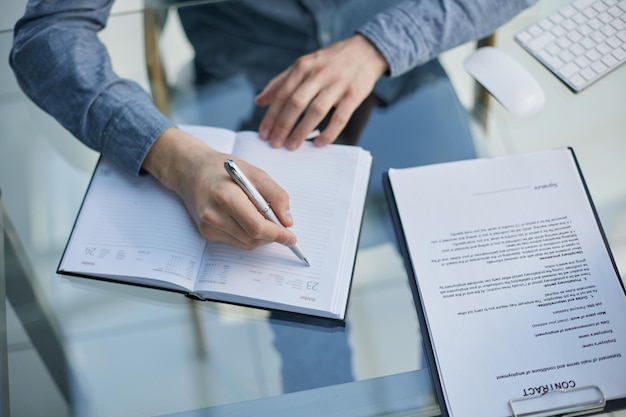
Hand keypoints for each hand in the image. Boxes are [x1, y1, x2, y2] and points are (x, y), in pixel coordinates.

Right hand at [143, 127, 297, 249]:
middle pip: (253, 238)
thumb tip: (287, 221)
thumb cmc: (222, 168)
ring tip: (262, 217)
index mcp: (226, 195)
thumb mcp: (255, 172)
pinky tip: (246, 218)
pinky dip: (248, 235)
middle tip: (281, 226)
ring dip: (261, 237)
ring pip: (246, 244)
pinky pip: (236, 242)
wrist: (190, 170)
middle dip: (271, 236)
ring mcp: (208, 226)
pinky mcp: (206, 233)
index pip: (256, 226)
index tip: (291, 238)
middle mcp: (213, 214)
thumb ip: (275, 195)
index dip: (277, 235)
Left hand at [256, 34, 387, 149]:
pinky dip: (329, 132)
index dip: (271, 116)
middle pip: (296, 103)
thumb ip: (281, 82)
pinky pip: (340, 117)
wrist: (365, 51)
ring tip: (292, 146)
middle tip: (275, 143)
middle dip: (283, 125)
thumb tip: (259, 101)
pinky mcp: (354, 94)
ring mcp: (337, 84)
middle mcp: (319, 74)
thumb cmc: (330, 62)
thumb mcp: (304, 65)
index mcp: (303, 66)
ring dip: (302, 130)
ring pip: (316, 110)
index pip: (282, 94)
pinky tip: (319, 143)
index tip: (264, 134)